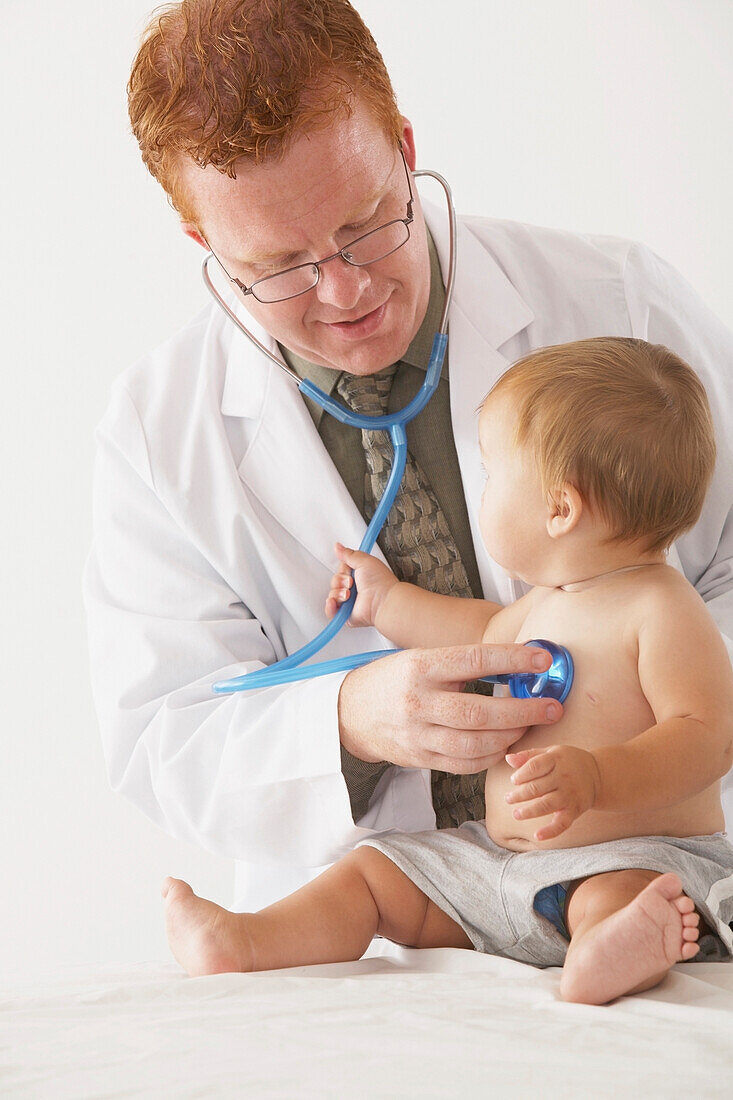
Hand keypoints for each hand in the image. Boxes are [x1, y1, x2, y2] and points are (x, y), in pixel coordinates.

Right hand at [325, 543, 398, 628]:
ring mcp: (349, 602)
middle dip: (339, 581)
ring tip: (349, 594)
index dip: (342, 569)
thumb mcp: (364, 560)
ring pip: (332, 595)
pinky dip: (330, 606)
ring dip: (338, 593)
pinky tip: (335, 602)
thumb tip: (338, 547)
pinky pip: (331, 611)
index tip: (348, 569)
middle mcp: (354, 589)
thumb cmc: (380, 582)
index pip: (341, 571)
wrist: (383, 601)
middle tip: (351, 582)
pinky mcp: (345, 615)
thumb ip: (349, 554)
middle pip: (334, 582)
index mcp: (359, 576)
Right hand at [338, 644, 562, 770]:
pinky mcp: (421, 758)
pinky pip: (464, 764)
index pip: (473, 660)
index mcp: (421, 666)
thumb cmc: (397, 679)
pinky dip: (491, 756)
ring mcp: (418, 734)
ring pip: (474, 744)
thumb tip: (517, 664)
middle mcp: (418, 701)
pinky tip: (506, 745)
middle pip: (479, 712)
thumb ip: (461, 665)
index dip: (511, 659)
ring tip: (531, 726)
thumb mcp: (421, 658)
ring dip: (511, 737)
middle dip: (522, 711)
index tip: (542, 660)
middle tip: (552, 707)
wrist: (352, 712)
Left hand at [504, 745, 600, 840]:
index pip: (535, 766)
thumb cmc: (566, 762)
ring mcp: (570, 795)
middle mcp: (564, 777)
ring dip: (530, 811)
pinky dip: (551, 831)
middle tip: (507, 799)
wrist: (598, 774)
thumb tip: (508, 759)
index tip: (513, 780)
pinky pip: (562, 823)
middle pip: (538, 787)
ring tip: (516, 814)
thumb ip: (528, 756)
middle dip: (520, 795)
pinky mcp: (575, 810)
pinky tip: (537, 836)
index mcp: (556, 759)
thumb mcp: (550, 753)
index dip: (521, 774)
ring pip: (547, 805)